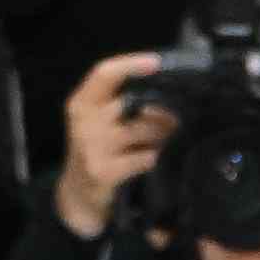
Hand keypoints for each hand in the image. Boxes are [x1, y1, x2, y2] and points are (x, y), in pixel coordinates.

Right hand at [48, 49, 167, 240]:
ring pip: (144, 129)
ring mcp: (93, 147)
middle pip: (133, 102)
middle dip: (163, 107)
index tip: (157, 62)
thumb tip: (165, 87)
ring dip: (166, 133)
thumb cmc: (95, 152)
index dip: (131, 65)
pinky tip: (164, 157)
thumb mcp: (96, 122)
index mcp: (81, 103)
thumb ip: (119, 103)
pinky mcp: (105, 171)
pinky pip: (145, 157)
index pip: (104, 73)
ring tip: (175, 136)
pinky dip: (159, 156)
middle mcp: (84, 122)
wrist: (77, 197)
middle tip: (182, 113)